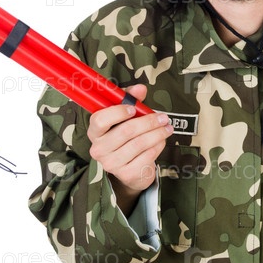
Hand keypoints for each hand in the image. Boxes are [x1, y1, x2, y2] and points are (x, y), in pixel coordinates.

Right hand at [88, 85, 172, 211]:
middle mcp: (99, 149)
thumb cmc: (125, 136)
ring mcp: (111, 163)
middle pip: (126, 131)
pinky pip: (147, 156)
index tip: (133, 108)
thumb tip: (140, 88)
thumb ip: (131, 99)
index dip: (117, 112)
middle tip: (164, 117)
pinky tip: (162, 141)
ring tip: (167, 127)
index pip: (100, 120)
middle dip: (149, 122)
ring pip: (139, 143)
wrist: (129, 168)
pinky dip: (158, 146)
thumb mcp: (126, 116)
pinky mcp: (126, 174)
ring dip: (158, 133)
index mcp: (95, 132)